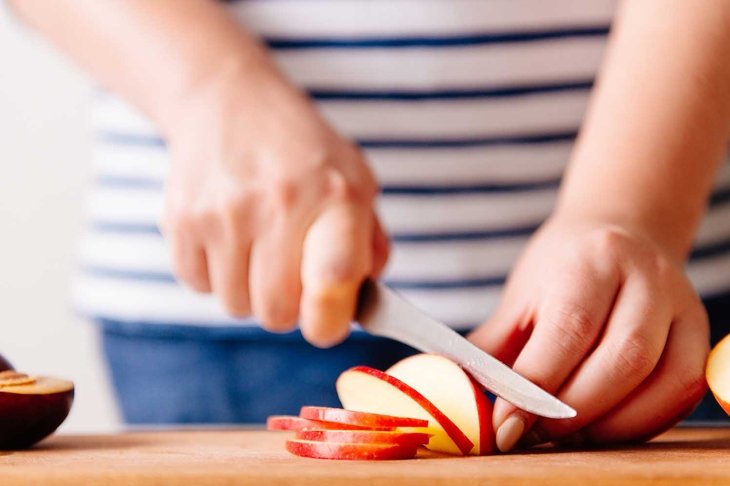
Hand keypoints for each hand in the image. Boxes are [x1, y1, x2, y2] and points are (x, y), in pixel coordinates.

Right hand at [160, 66, 387, 346]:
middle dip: (286, 306)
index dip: (330, 320)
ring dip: (248, 289)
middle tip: (289, 273)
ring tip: (257, 244)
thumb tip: (359, 307)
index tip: (326, 321)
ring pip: (236, 305)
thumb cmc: (303, 154)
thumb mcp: (355, 182)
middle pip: (277, 313)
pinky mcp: (181, 219)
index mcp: (337, 196)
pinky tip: (226, 234)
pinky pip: (198, 285)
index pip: (333, 281)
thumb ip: (369, 247)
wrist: (229, 101)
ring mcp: (224, 212)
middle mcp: (279, 203)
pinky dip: (214, 273)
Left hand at [469, 216, 708, 450]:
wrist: (620, 231)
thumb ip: (494, 347)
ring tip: (568, 434)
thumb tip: (460, 396)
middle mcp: (644, 277)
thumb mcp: (521, 296)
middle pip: (621, 358)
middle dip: (573, 410)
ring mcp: (681, 304)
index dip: (537, 386)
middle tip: (536, 433)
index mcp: (590, 260)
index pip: (569, 330)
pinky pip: (683, 391)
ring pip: (662, 380)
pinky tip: (606, 426)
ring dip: (611, 423)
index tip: (507, 425)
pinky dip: (644, 421)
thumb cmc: (562, 268)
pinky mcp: (699, 333)